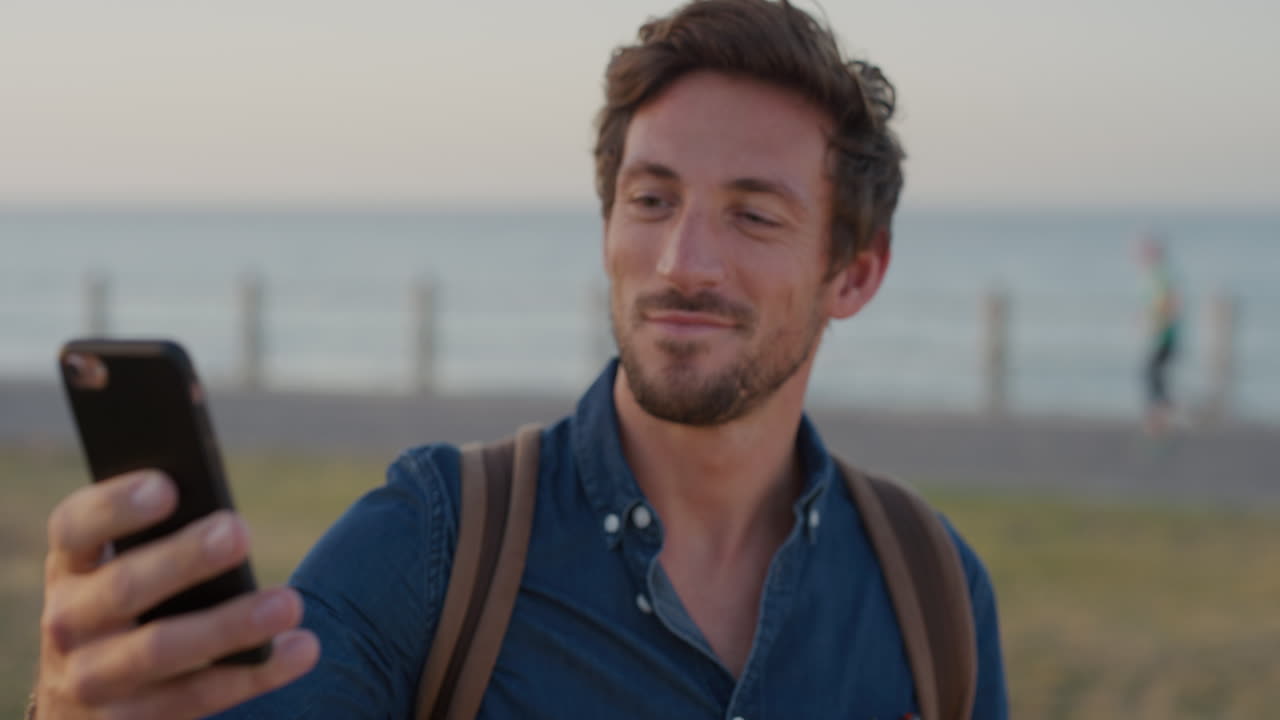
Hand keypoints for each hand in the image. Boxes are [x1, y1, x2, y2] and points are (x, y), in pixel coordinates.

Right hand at [33, 470, 319, 718]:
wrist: (84, 706)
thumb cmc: (129, 610)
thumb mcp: (122, 571)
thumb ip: (159, 540)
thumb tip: (227, 518)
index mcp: (71, 567)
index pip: (75, 527)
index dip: (116, 505)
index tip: (168, 486)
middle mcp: (69, 622)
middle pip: (124, 586)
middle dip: (185, 559)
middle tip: (240, 532)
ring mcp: (91, 679)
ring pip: (162, 649)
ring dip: (230, 625)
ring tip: (289, 603)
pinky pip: (197, 696)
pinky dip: (253, 673)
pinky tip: (301, 648)